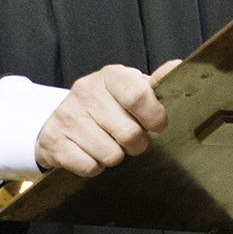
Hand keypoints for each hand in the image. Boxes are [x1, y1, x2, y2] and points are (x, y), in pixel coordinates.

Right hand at [35, 59, 180, 176]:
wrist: (62, 120)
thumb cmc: (106, 106)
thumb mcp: (130, 89)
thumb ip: (155, 84)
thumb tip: (178, 66)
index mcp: (110, 76)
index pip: (138, 95)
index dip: (154, 116)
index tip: (157, 125)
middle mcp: (86, 91)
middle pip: (129, 133)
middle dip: (136, 144)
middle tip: (130, 138)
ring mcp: (68, 116)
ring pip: (111, 154)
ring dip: (114, 156)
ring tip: (108, 143)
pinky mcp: (54, 141)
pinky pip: (90, 167)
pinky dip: (94, 166)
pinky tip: (90, 152)